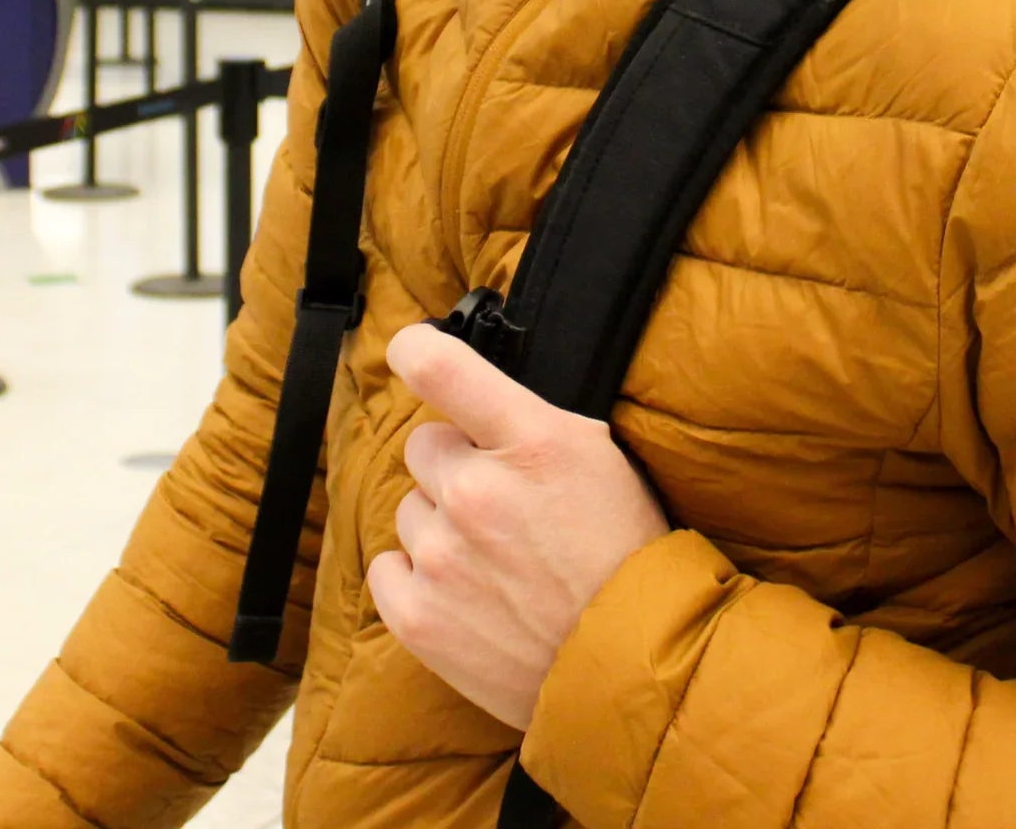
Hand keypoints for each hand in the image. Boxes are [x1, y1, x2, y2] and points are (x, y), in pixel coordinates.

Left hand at [367, 323, 670, 731]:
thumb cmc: (621, 552)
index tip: (411, 351)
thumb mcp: (595, 455)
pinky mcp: (418, 615)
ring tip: (496, 560)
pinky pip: (387, 566)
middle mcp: (477, 491)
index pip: (440, 367)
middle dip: (456, 465)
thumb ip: (526, 419)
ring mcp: (442, 556)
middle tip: (501, 504)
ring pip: (411, 507)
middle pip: (424, 445)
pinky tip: (463, 591)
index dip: (415, 349)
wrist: (628, 665)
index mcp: (530, 440)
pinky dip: (416, 576)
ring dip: (442, 524)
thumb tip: (472, 396)